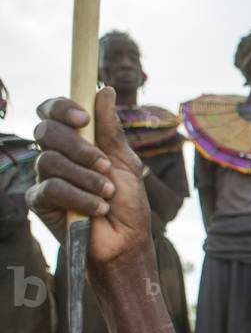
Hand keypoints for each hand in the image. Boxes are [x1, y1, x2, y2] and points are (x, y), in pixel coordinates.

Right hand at [27, 88, 150, 263]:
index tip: (85, 119)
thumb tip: (104, 90)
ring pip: (49, 160)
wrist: (126, 242)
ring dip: (86, 176)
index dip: (62, 108)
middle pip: (46, 131)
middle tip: (105, 165)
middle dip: (79, 147)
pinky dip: (80, 197)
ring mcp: (45, 178)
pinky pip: (51, 188)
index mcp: (75, 142)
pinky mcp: (39, 202)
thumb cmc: (128, 203)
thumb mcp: (125, 161)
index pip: (53, 112)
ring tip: (108, 193)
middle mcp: (55, 156)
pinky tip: (99, 208)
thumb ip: (111, 129)